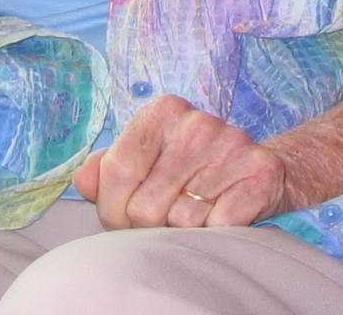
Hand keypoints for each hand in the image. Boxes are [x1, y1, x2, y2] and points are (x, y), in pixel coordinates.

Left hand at [73, 94, 293, 229]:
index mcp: (163, 112)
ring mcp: (232, 145)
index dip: (112, 208)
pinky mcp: (260, 173)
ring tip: (197, 209)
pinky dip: (215, 231)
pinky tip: (221, 211)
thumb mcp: (144, 159)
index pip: (116, 171)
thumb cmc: (188, 169)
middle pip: (144, 207)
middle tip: (166, 215)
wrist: (257, 171)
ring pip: (182, 222)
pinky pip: (218, 227)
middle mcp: (198, 123)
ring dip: (184, 229)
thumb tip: (82, 179)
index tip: (122, 216)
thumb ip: (107, 169)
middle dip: (148, 225)